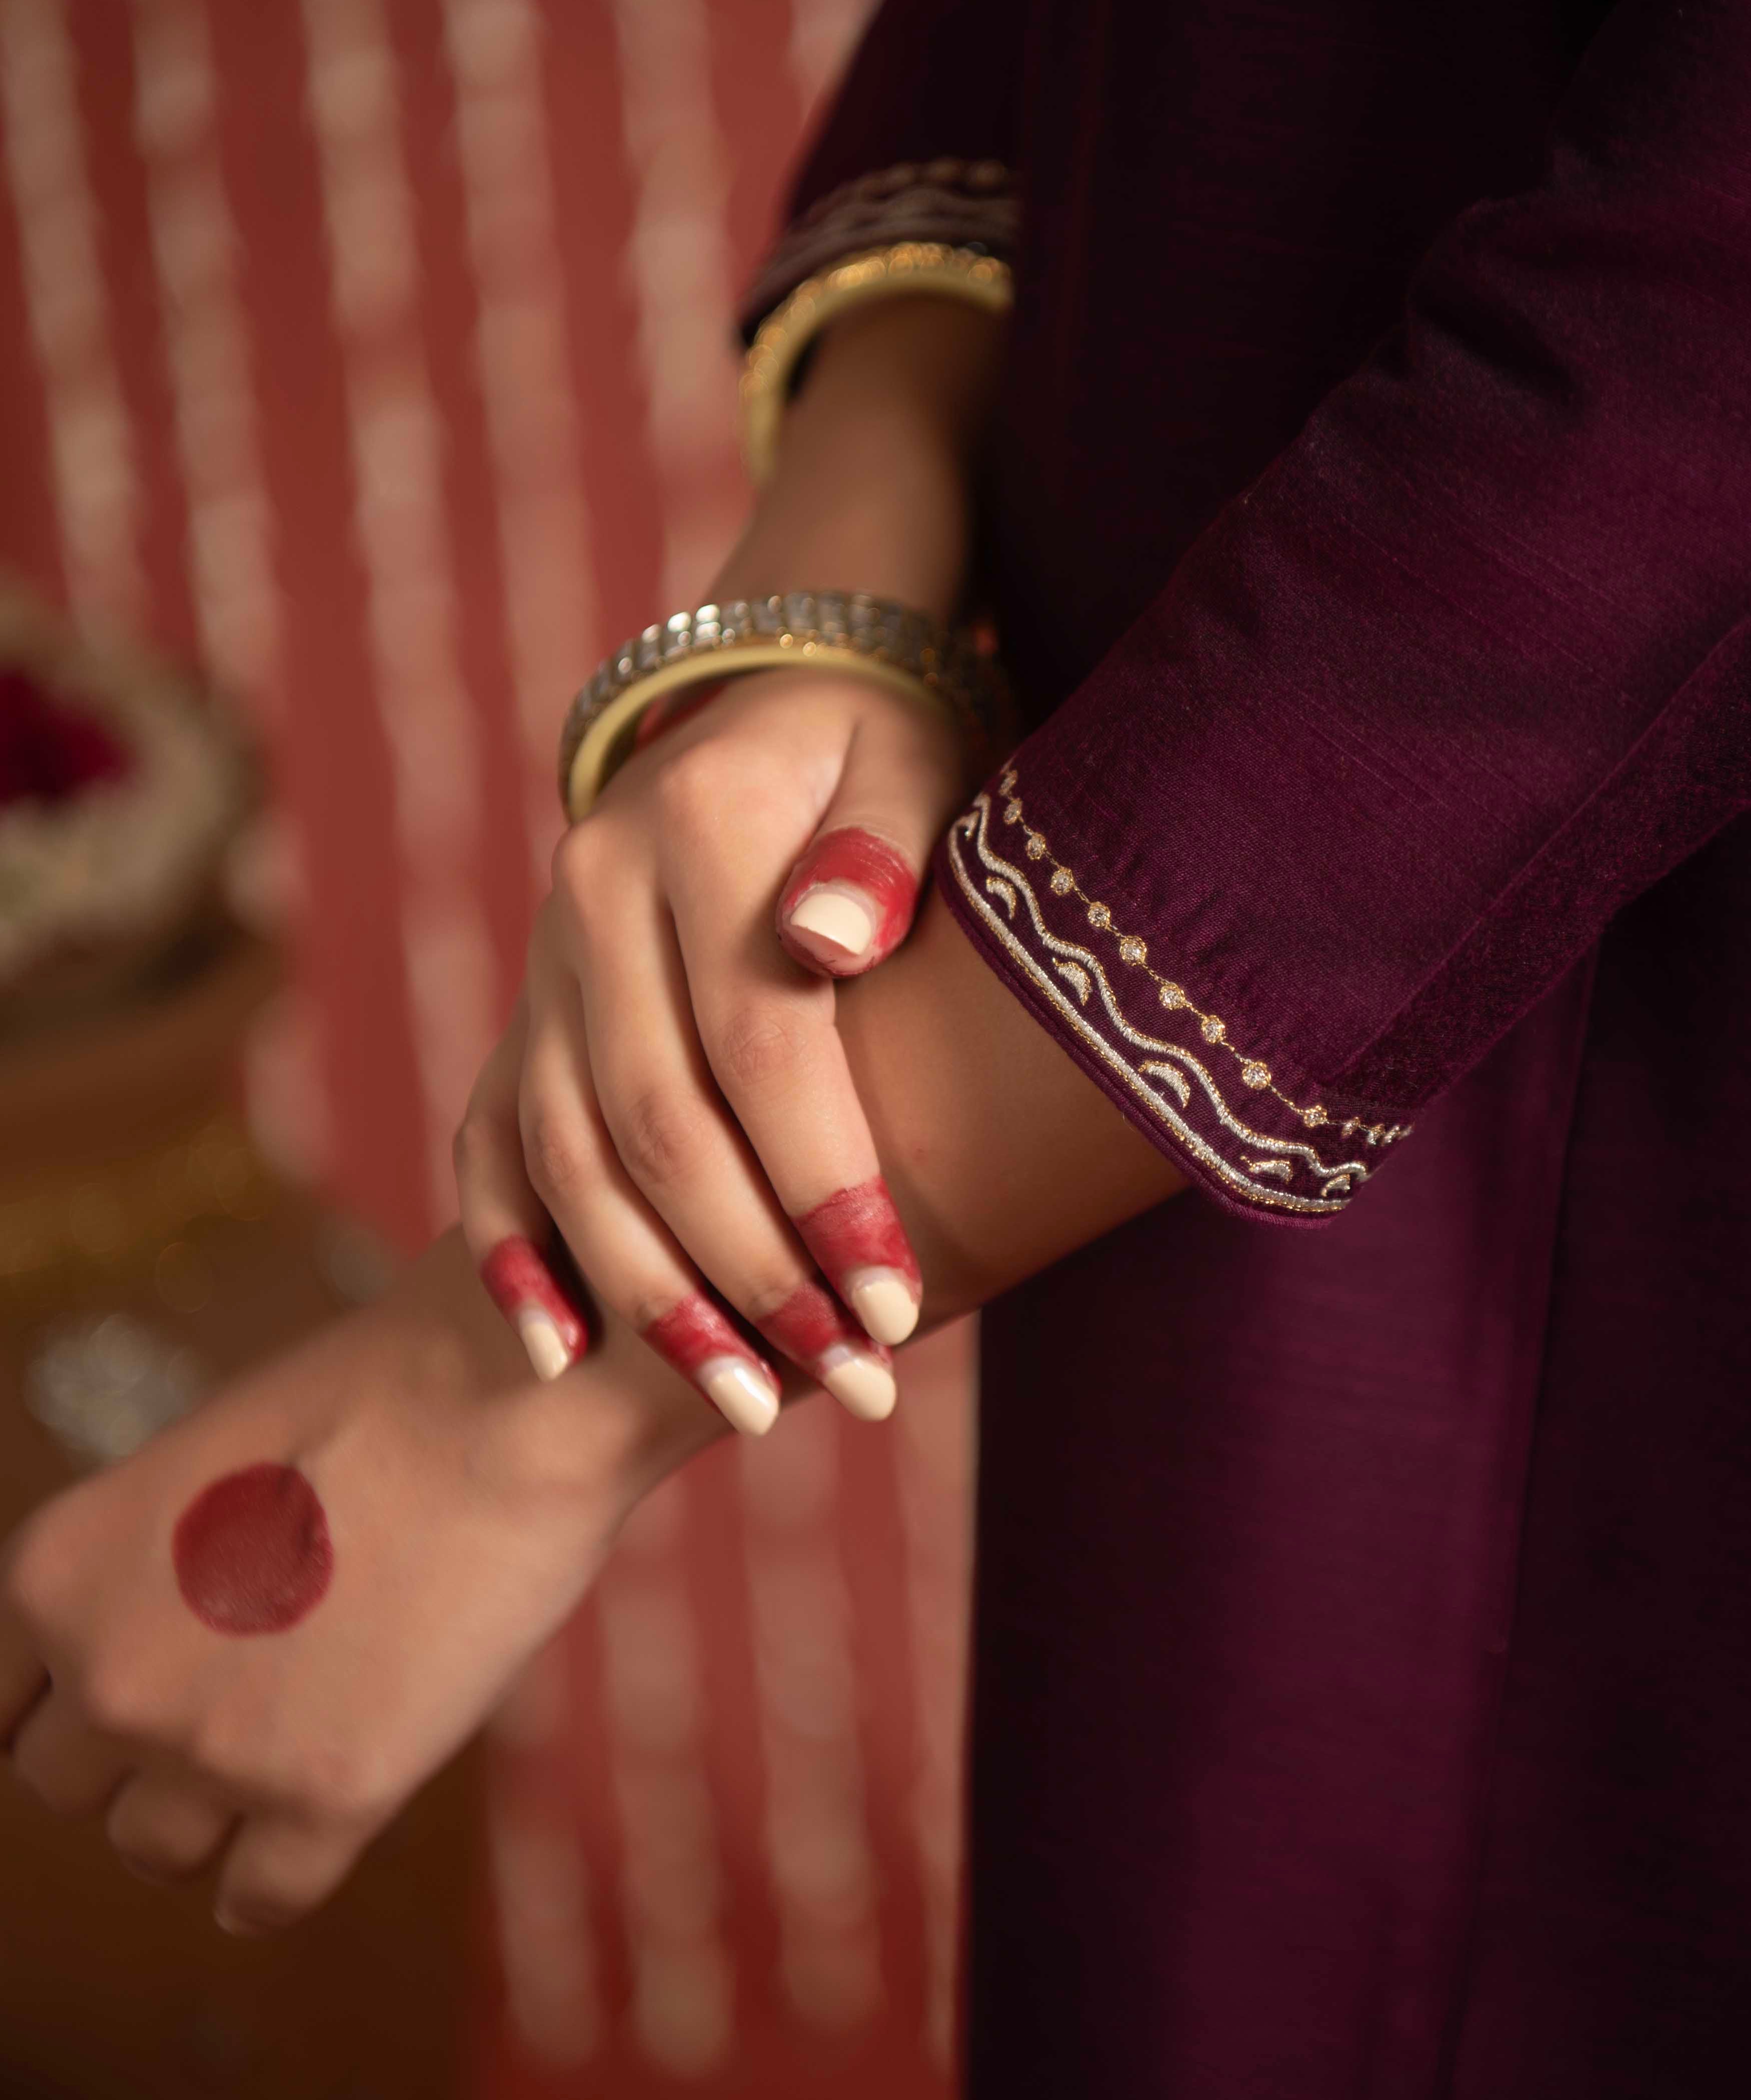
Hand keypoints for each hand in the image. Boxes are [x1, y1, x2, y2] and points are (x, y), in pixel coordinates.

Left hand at [0, 1236, 707, 1930]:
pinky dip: (270, 1884)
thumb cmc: (376, 1392)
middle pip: (66, 1786)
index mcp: (56, 1575)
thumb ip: (150, 1561)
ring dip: (199, 1821)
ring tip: (263, 1771)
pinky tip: (301, 1842)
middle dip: (129, 1758)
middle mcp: (111, 1678)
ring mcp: (214, 1752)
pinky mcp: (326, 1799)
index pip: (3, 1705)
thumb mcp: (203, 1454)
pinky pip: (259, 1897)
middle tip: (208, 1718)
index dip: (68, 1703)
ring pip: (153, 1850)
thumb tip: (169, 1625)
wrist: (505, 1405)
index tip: (116, 1703)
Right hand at [456, 664, 967, 1431]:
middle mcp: (591, 900)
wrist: (779, 693)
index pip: (757, 1042)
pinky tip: (561, 1350)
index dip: (823, 1183)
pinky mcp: (528, 1010)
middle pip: (657, 1122)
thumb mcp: (910, 764)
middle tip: (854, 1383)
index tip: (897, 1302)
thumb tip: (829, 940)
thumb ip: (884, 847)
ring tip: (750, 1406)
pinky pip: (492, 1143)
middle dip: (754, 1273)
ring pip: (571, 1155)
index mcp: (689, 830)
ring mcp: (545, 961)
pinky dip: (516, 1248)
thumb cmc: (878, 748)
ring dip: (653, 1295)